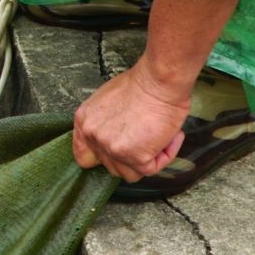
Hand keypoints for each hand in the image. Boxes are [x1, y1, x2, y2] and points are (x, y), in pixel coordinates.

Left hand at [71, 61, 192, 182]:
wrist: (158, 80)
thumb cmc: (141, 84)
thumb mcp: (108, 101)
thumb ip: (105, 123)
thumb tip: (117, 138)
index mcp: (84, 123)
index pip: (84, 157)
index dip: (104, 157)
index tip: (120, 151)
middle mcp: (93, 137)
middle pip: (111, 166)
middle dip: (131, 156)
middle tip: (147, 137)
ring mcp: (112, 149)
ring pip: (130, 173)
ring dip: (148, 158)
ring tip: (160, 136)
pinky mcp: (135, 158)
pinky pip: (152, 169)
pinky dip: (165, 155)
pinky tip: (170, 137)